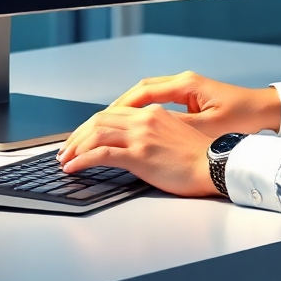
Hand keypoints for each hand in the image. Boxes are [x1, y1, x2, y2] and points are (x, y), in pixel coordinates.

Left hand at [56, 105, 217, 196]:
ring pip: (97, 133)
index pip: (112, 113)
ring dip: (76, 147)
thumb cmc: (199, 156)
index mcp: (152, 112)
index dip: (90, 125)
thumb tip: (134, 143)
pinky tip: (73, 168)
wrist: (215, 165)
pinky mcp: (140, 154)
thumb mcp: (174, 134)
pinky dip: (82, 159)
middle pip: (99, 119)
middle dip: (77, 135)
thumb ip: (154, 131)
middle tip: (65, 149)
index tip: (80, 138)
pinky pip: (101, 153)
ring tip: (65, 160)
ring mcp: (141, 135)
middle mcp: (144, 118)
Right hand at [107, 70, 280, 136]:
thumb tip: (147, 132)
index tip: (101, 121)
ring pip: (147, 94)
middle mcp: (183, 82)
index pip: (143, 92)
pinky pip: (157, 100)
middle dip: (117, 107)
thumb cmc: (242, 118)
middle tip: (96, 124)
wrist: (265, 112)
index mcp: (186, 84)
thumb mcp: (208, 127)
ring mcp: (186, 88)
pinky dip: (141, 110)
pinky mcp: (190, 97)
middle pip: (140, 90)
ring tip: (106, 125)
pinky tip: (132, 124)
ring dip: (127, 109)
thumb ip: (177, 127)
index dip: (121, 107)